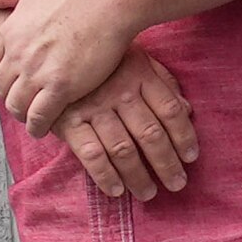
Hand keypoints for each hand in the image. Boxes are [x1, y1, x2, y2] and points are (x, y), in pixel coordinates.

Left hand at [0, 0, 151, 135]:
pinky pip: (40, 116)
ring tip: (31, 119)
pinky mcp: (61, 86)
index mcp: (9, 32)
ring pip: (16, 105)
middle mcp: (17, 54)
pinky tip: (43, 129)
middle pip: (0, 87)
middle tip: (22, 103)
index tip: (10, 81)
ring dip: (21, 115)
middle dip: (9, 96)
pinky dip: (38, 126)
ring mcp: (37, 72)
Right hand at [54, 47, 201, 201]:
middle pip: (151, 134)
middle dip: (167, 164)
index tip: (190, 157)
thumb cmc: (100, 59)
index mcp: (139, 75)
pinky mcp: (68, 121)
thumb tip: (187, 110)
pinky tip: (116, 189)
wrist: (51, 49)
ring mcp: (93, 108)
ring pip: (123, 149)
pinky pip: (90, 153)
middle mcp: (119, 92)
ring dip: (139, 175)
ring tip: (148, 193)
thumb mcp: (136, 59)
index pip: (170, 111)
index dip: (184, 137)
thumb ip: (162, 82)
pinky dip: (105, 175)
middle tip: (176, 184)